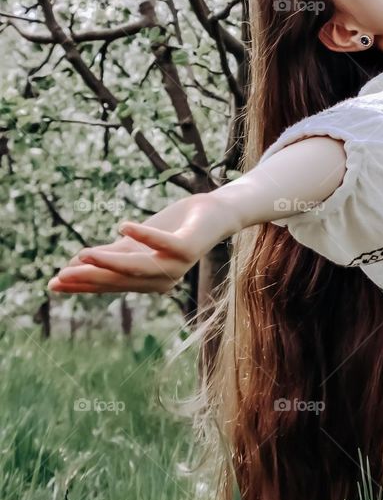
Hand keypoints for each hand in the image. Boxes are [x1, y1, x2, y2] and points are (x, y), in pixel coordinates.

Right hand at [47, 193, 229, 294]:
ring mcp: (176, 265)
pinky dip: (144, 236)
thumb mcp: (136, 243)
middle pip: (121, 280)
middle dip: (90, 278)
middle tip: (60, 276)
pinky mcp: (188, 247)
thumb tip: (73, 264)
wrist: (213, 214)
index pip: (110, 285)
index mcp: (147, 282)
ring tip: (83, 255)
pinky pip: (164, 244)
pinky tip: (122, 226)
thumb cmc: (174, 229)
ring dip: (111, 262)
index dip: (83, 286)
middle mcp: (162, 279)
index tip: (53, 284)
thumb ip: (111, 254)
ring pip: (139, 267)